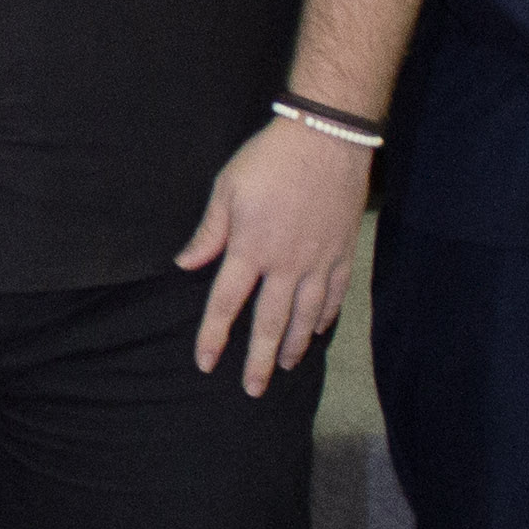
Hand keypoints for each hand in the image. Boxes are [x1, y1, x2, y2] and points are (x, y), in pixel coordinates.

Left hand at [176, 119, 364, 396]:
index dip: (214, 335)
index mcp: (250, 248)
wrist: (326, 139)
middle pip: (270, 322)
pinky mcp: (341, 252)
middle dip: (259, 360)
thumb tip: (186, 264)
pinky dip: (325, 317)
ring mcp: (318, 261)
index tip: (206, 362)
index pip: (227, 303)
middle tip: (253, 389)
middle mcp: (285, 264)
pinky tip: (318, 330)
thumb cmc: (269, 159)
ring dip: (294, 345)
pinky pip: (334, 295)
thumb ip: (209, 232)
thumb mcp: (227, 189)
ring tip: (286, 367)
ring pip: (305, 316)